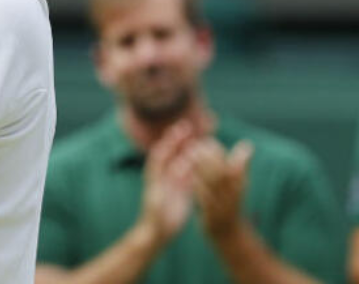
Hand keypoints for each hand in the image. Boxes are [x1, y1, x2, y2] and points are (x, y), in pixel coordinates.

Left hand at [138, 121, 195, 246]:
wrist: (156, 233)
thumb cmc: (155, 220)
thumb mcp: (159, 205)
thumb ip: (168, 186)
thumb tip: (179, 169)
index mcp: (155, 177)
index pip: (160, 154)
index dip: (168, 142)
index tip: (177, 131)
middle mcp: (162, 176)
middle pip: (168, 153)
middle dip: (176, 140)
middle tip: (187, 126)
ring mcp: (171, 181)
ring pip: (178, 160)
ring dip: (185, 148)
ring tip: (196, 135)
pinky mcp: (180, 189)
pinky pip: (186, 171)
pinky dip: (193, 161)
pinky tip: (203, 155)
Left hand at [189, 138, 253, 240]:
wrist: (228, 233)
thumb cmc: (231, 203)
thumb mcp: (239, 185)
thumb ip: (240, 165)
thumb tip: (248, 145)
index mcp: (241, 184)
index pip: (231, 163)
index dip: (218, 150)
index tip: (205, 140)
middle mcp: (234, 194)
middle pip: (222, 172)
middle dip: (208, 156)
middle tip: (193, 144)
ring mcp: (224, 205)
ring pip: (213, 183)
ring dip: (200, 167)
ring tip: (188, 154)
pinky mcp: (212, 215)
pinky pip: (204, 197)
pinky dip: (196, 184)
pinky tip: (185, 175)